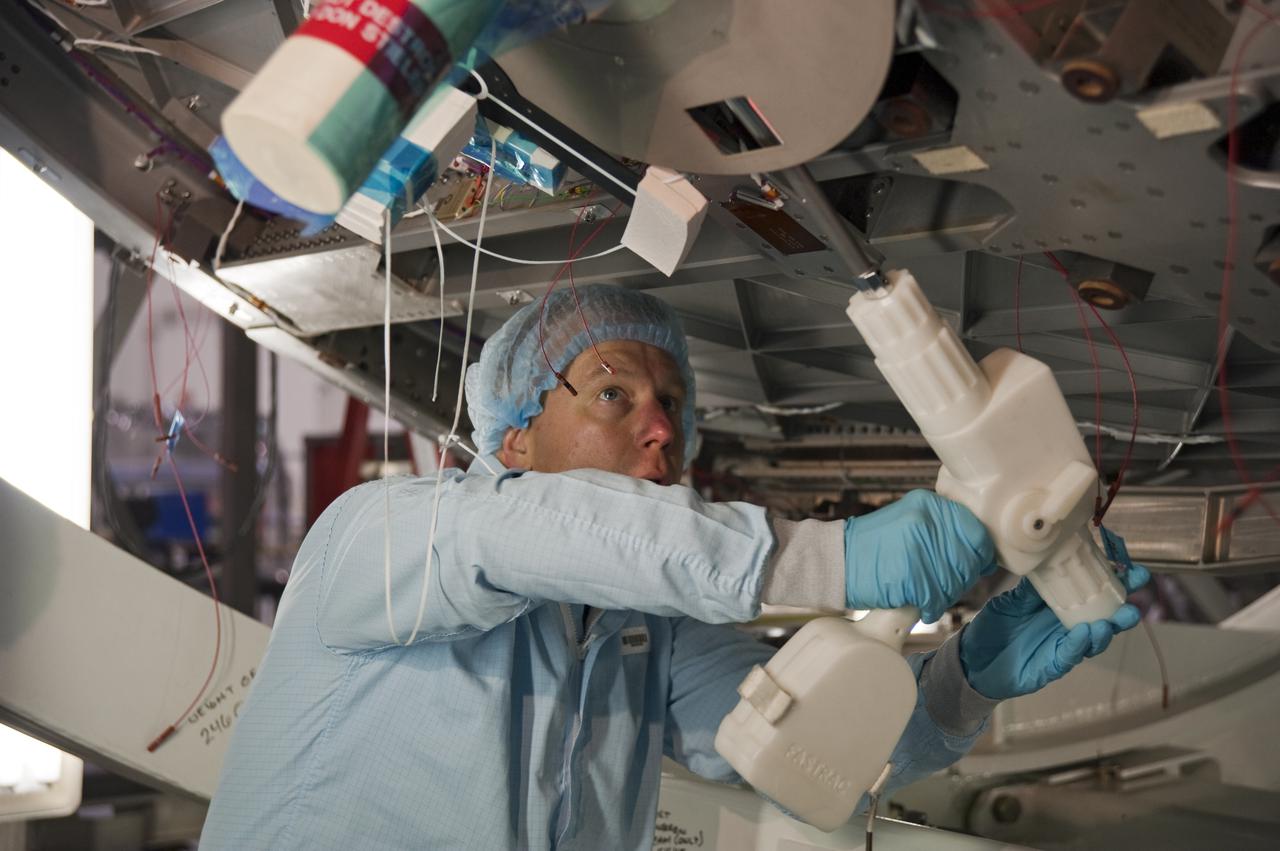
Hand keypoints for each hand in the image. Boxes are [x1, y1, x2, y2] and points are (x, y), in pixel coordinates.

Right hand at [844, 490, 997, 622]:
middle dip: (961, 578)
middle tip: (943, 584)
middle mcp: (926, 521)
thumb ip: (942, 529)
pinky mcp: (910, 575)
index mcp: (930, 505)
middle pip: (968, 560)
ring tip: (928, 594)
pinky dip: (931, 607)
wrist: (835, 560)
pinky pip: (936, 598)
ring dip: (944, 595)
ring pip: (955, 581)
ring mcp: (918, 548)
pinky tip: (920, 604)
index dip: (979, 554)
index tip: (974, 565)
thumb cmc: (872, 547)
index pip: (977, 532)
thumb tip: (982, 554)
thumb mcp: (908, 521)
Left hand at [959, 565, 1150, 700]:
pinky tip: (1085, 634)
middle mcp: (1069, 628)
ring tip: (1116, 618)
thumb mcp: (1014, 601)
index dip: (1115, 581)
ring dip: (1107, 628)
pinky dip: (1078, 645)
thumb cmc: (998, 628)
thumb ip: (1034, 587)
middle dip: (1124, 607)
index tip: (1130, 567)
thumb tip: (1049, 559)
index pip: (1095, 594)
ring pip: (1094, 640)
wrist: (974, 659)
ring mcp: (1063, 648)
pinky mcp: (1052, 666)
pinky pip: (1069, 655)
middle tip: (1135, 594)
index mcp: (1062, 608)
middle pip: (1106, 618)